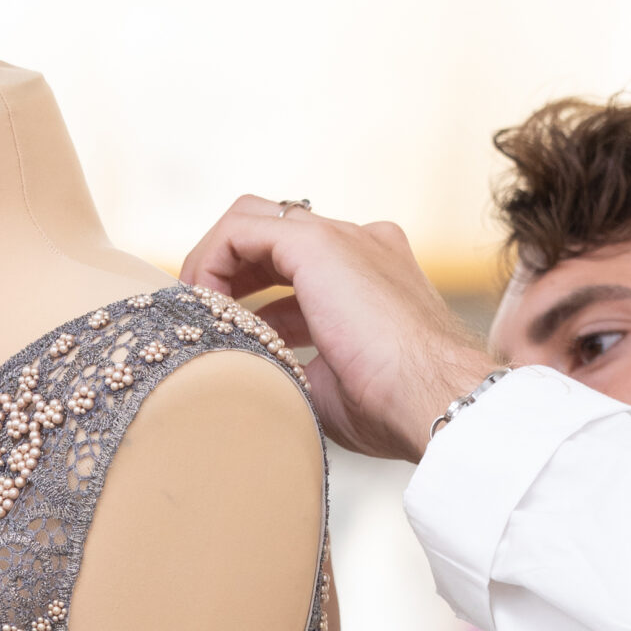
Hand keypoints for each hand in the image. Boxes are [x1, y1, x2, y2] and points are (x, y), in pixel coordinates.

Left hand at [180, 200, 494, 461]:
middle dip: (232, 273)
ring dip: (215, 264)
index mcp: (374, 275)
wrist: (435, 399)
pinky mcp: (318, 243)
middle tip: (204, 318)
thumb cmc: (395, 408)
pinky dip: (211, 261)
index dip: (256, 295)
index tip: (230, 333)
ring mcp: (343, 237)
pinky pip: (241, 229)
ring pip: (255, 222)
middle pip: (275, 234)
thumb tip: (262, 377)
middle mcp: (361, 244)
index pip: (302, 266)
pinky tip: (202, 303)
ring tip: (196, 314)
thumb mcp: (334, 386)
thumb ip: (300, 367)